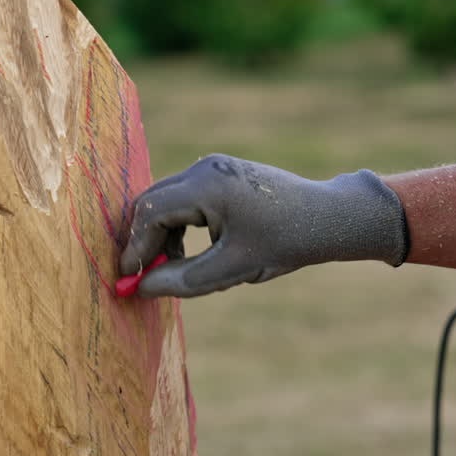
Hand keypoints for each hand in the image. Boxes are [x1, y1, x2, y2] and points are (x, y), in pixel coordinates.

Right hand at [119, 154, 408, 296]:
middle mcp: (206, 168)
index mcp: (208, 184)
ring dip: (163, 236)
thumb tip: (142, 288)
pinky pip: (185, 199)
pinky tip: (195, 254)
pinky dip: (180, 227)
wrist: (328, 217)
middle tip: (144, 278)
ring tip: (176, 271)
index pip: (151, 212)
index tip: (127, 278)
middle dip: (145, 242)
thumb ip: (183, 279)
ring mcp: (214, 168)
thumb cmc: (286, 241)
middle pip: (153, 202)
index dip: (135, 248)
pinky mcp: (222, 175)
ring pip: (168, 202)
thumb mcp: (232, 268)